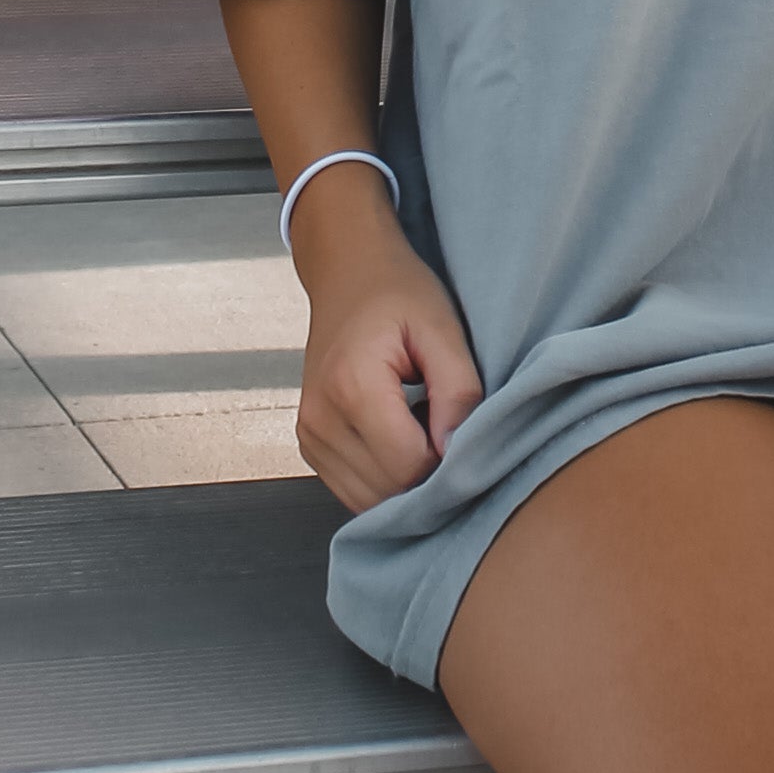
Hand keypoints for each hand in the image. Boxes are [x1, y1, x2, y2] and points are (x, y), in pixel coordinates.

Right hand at [290, 166, 482, 509]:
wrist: (347, 272)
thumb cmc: (397, 293)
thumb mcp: (442, 328)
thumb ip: (458, 392)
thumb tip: (459, 453)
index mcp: (351, 386)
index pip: (409, 466)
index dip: (447, 461)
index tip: (465, 430)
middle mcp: (319, 418)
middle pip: (388, 490)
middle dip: (428, 474)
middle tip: (447, 428)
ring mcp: (309, 435)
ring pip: (370, 499)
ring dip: (406, 480)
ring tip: (421, 428)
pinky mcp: (309, 445)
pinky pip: (354, 490)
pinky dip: (384, 478)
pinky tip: (400, 438)